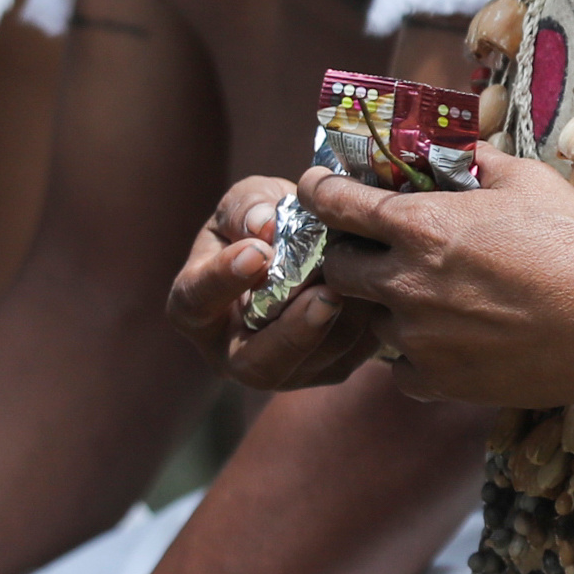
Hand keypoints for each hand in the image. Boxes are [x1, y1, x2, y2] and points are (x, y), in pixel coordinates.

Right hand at [163, 175, 378, 391]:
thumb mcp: (249, 201)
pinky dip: (363, 329)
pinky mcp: (322, 372)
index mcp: (196, 306)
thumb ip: (248, 208)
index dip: (222, 280)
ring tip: (363, 284)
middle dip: (293, 333)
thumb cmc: (263, 222)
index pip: (196, 300)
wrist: (304, 244)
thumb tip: (263, 226)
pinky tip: (377, 294)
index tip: (255, 252)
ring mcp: (278, 370)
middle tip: (326, 295)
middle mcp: (230, 351)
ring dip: (340, 326)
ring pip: (309, 367)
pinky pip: (344, 361)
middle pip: (255, 364)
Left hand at [306, 145, 573, 412]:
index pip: (335, 203)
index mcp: (420, 226)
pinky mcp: (438, 382)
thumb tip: (454, 150)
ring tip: (429, 296)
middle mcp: (405, 283)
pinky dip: (415, 353)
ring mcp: (418, 338)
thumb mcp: (528, 181)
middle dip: (347, 252)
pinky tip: (448, 337)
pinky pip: (401, 367)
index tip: (317, 185)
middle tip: (374, 246)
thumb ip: (477, 161)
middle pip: (336, 268)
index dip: (319, 189)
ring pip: (371, 320)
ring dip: (388, 305)